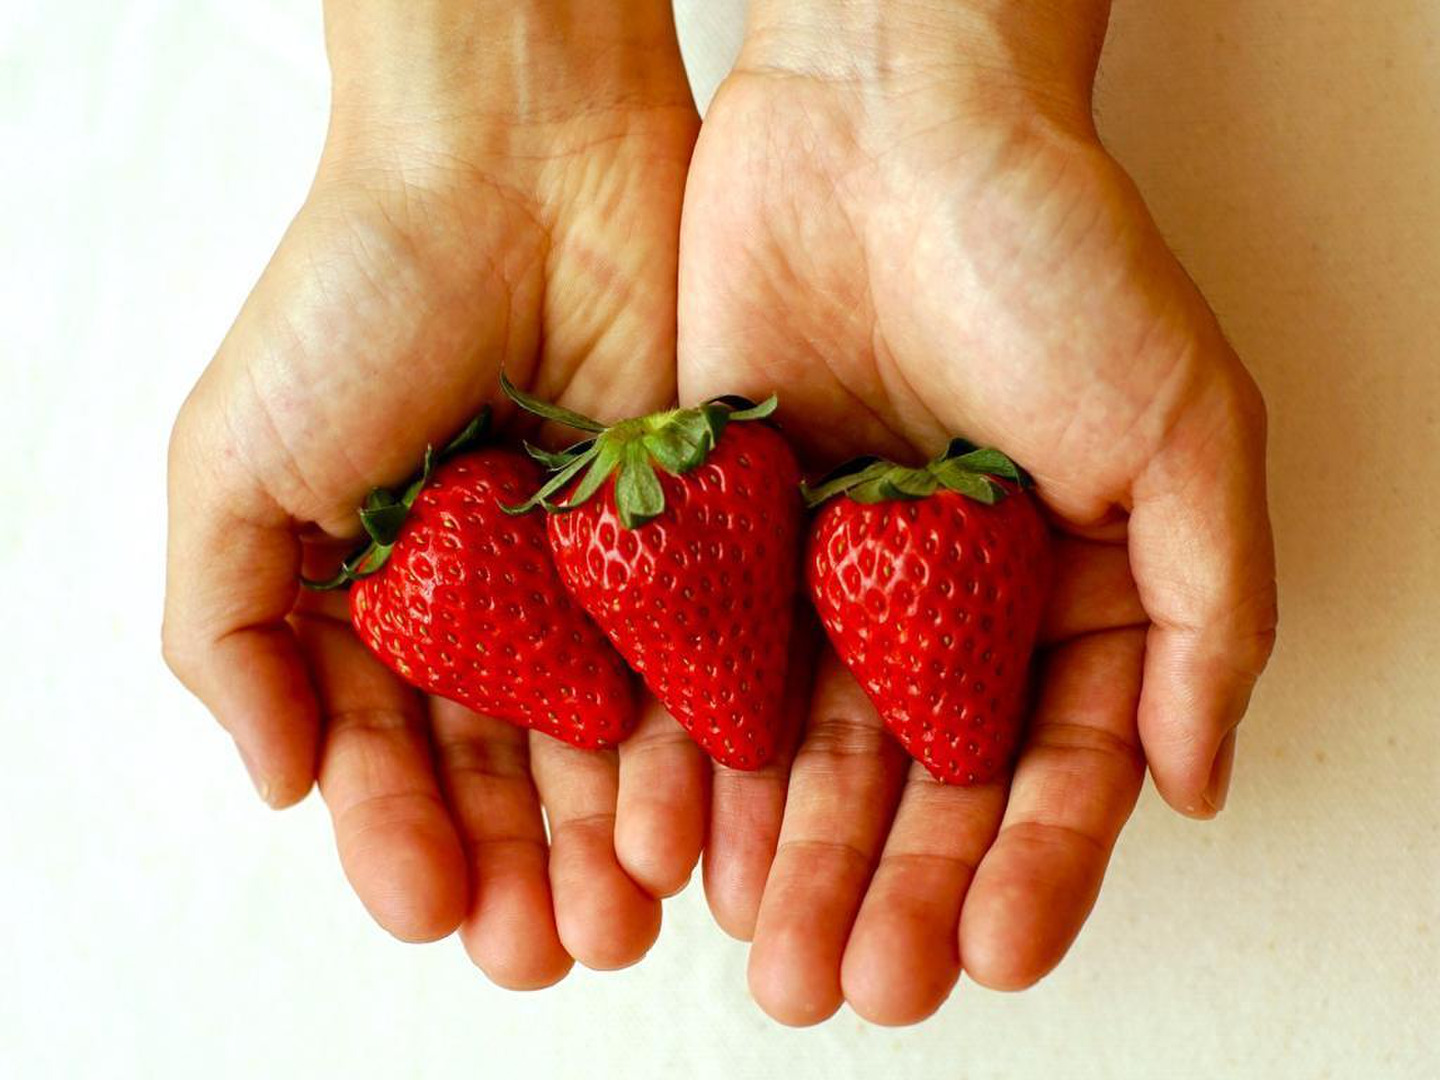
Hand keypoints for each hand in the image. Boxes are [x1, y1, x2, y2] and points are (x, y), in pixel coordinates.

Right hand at [163, 0, 701, 986]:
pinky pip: (697, 665)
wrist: (513, 161)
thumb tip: (270, 783)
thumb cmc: (356, 296)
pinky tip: (695, 827)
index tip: (430, 910)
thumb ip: (227, 627)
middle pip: (508, 770)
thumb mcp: (234, 463)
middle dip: (521, 867)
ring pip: (609, 741)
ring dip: (612, 839)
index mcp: (374, 598)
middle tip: (543, 953)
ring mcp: (594, 578)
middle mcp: (488, 605)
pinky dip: (694, 750)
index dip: (402, 839)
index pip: (386, 753)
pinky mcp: (695, 540)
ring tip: (626, 922)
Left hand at [677, 0, 1276, 1023]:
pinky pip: (699, 664)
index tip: (988, 955)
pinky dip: (688, 754)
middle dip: (883, 889)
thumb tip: (1201, 781)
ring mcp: (824, 573)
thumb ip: (1205, 608)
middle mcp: (940, 601)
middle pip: (913, 782)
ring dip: (781, 855)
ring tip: (762, 954)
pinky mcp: (720, 532)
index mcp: (1060, 591)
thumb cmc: (1052, 253)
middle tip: (845, 987)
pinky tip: (674, 840)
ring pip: (799, 746)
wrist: (887, 115)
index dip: (1029, 870)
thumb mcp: (1181, 427)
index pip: (1049, 765)